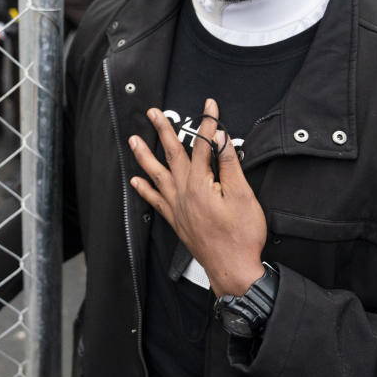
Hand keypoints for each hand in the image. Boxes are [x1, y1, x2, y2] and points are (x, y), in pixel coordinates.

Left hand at [128, 98, 266, 296]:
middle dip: (162, 130)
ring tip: (134, 140)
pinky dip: (144, 189)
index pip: (202, 144)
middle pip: (172, 153)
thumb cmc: (240, 235)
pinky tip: (135, 181)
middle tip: (153, 113)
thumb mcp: (242, 195)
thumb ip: (228, 165)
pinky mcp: (175, 220)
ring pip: (156, 174)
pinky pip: (154, 200)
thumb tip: (220, 139)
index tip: (209, 107)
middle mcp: (183, 192)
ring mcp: (177, 206)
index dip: (206, 123)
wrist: (232, 268)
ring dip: (144, 155)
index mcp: (200, 183)